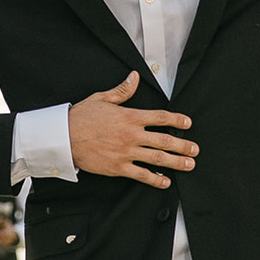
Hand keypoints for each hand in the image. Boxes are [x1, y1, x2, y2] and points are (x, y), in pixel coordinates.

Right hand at [68, 72, 195, 188]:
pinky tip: (165, 182)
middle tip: (195, 149)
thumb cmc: (81, 117)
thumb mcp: (102, 98)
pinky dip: (155, 179)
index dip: (177, 120)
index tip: (188, 123)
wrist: (64, 137)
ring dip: (175, 162)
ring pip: (157, 158)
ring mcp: (126, 152)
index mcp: (130, 117)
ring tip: (189, 164)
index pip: (160, 117)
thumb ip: (122, 90)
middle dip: (182, 145)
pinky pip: (141, 175)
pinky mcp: (118, 167)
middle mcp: (131, 135)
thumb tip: (135, 77)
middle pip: (164, 140)